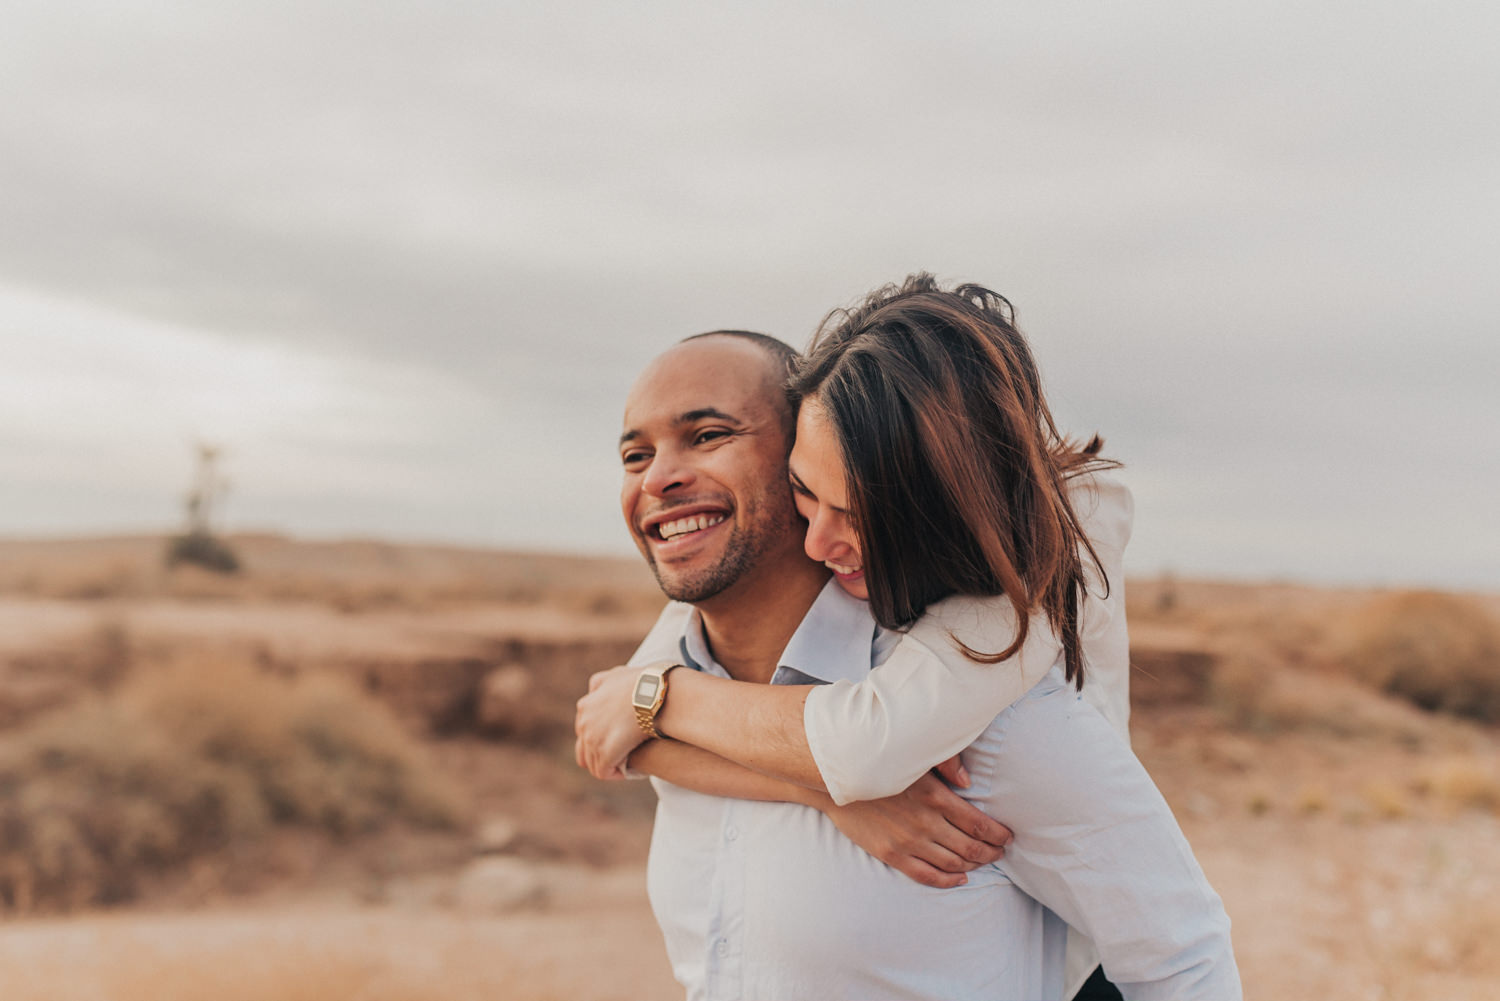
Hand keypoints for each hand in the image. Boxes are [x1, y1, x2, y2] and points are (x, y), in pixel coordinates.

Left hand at [574, 664, 650, 779]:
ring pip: (593, 763)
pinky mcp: (605, 753)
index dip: (600, 739)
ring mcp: (592, 739)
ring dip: (608, 765)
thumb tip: (595, 689)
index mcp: (585, 706)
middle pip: (584, 750)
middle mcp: (584, 723)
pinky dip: (614, 773)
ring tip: (626, 765)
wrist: (655, 693)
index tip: (617, 741)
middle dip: (601, 755)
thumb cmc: (642, 682)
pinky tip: (627, 771)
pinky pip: (603, 772)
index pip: (583, 731)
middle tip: (620, 757)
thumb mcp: (616, 674)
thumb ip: (602, 682)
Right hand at [819, 769, 1011, 888]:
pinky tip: (959, 878)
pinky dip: (948, 880)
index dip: (998, 834)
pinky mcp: (892, 854)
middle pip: (971, 848)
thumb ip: (946, 763)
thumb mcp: (915, 756)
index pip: (979, 824)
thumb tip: (968, 782)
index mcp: (936, 797)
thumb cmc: (880, 763)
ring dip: (974, 865)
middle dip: (992, 852)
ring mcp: (908, 842)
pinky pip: (927, 875)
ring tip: (983, 861)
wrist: (838, 781)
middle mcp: (925, 823)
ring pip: (953, 863)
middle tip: (1001, 851)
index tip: (1008, 836)